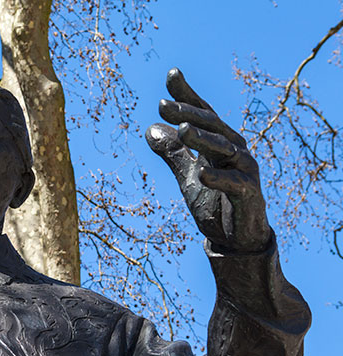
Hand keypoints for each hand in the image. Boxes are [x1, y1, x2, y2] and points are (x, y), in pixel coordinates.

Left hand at [145, 68, 270, 252]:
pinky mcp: (249, 194)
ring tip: (182, 131)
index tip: (171, 74)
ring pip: (223, 148)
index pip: (202, 113)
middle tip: (163, 105)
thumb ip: (173, 154)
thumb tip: (149, 128)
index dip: (187, 94)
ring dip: (203, 139)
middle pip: (211, 125)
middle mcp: (235, 150)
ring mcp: (245, 170)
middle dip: (188, 113)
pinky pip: (234, 183)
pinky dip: (218, 178)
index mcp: (220, 142)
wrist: (237, 238)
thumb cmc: (215, 203)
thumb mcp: (188, 177)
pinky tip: (202, 174)